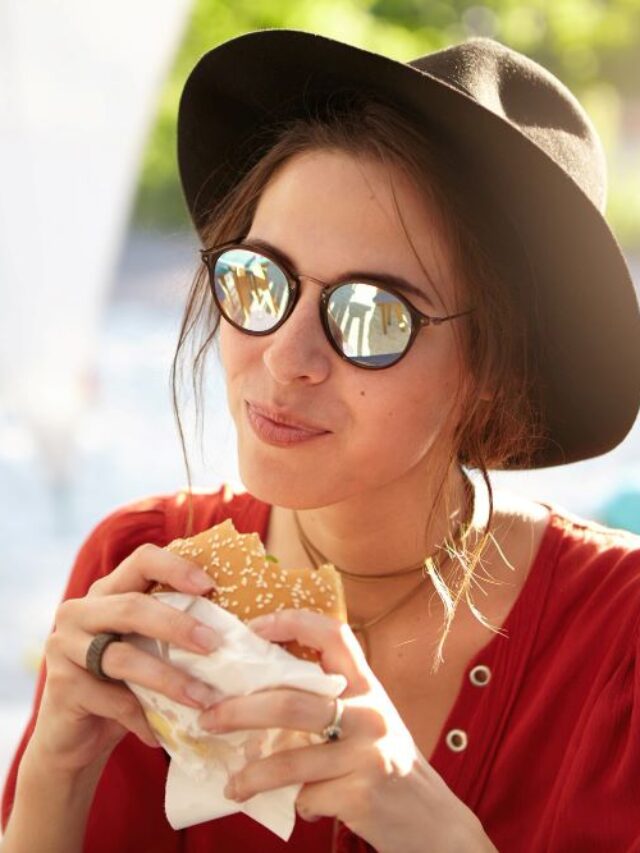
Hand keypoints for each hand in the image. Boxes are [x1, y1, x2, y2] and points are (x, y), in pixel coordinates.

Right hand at [29, 543, 223, 773]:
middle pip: (132, 606)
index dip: (176, 568)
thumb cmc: (125, 683)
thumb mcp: (147, 649)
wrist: (75, 737)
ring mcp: (64, 646)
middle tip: (215, 645)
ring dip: (168, 680)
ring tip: (202, 699)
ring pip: (123, 657)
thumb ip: (173, 630)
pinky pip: (112, 700)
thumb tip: (243, 626)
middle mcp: (80, 611)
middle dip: (178, 626)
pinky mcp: (61, 686)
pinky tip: (161, 735)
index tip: (210, 586)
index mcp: (108, 591)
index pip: (141, 560)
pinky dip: (142, 718)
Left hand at [198, 609, 493, 852]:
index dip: (291, 622)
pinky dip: (295, 803)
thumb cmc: (388, 764)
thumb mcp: (367, 722)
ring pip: (290, 759)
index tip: (253, 628)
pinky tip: (299, 806)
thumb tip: (257, 695)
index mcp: (368, 686)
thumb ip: (330, 703)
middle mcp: (370, 712)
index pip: (333, 634)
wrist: (433, 822)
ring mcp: (368, 753)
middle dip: (240, 710)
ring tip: (232, 783)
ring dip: (252, 774)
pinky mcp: (362, 794)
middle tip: (208, 717)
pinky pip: (306, 797)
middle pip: (291, 701)